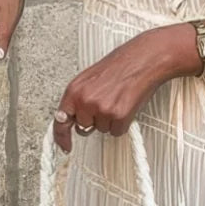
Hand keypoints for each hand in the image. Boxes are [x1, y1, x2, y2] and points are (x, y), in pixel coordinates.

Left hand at [53, 30, 173, 152]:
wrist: (143, 59)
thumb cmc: (120, 65)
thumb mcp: (89, 78)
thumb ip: (78, 98)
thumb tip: (72, 116)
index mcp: (74, 90)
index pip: (61, 120)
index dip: (61, 136)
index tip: (64, 146)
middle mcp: (85, 101)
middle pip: (84, 127)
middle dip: (93, 120)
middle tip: (105, 103)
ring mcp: (102, 110)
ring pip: (102, 129)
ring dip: (109, 120)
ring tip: (117, 99)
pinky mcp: (119, 117)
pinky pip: (117, 131)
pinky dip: (122, 123)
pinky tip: (125, 105)